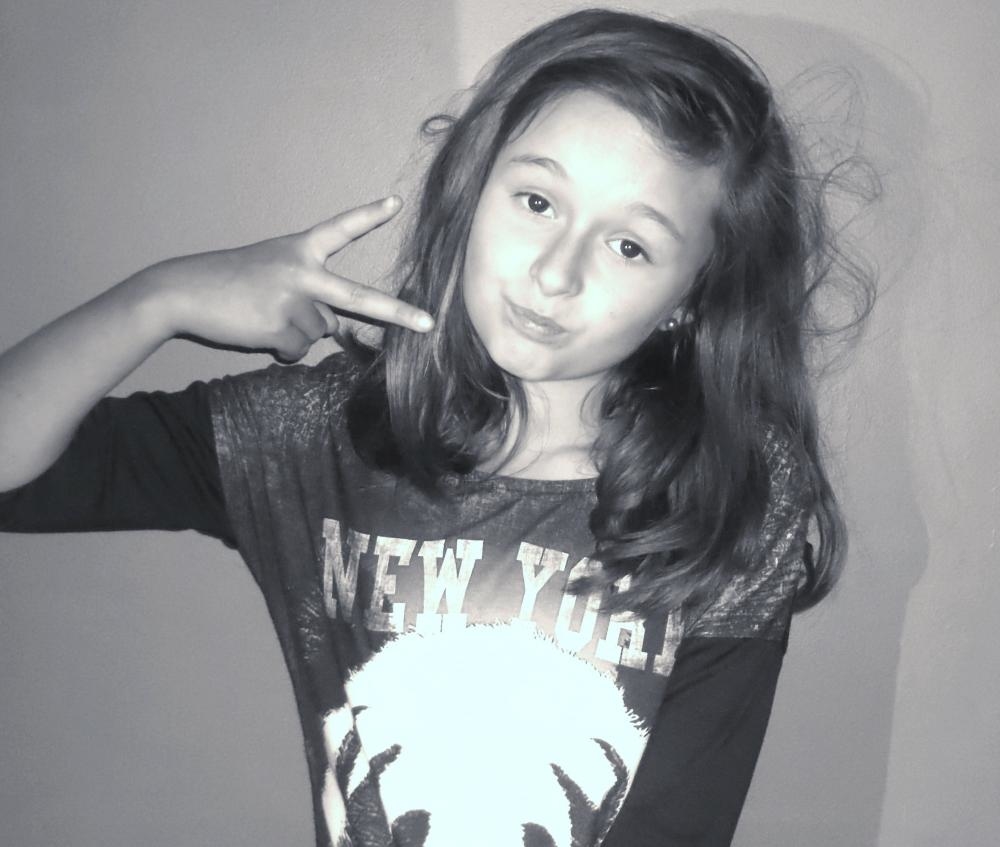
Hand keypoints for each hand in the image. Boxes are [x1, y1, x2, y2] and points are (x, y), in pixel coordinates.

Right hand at [149, 195, 432, 361]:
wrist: (181, 291)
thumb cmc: (228, 281)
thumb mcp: (271, 270)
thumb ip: (306, 292)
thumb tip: (329, 328)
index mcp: (299, 249)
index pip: (340, 229)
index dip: (368, 216)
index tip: (396, 202)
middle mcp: (303, 271)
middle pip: (360, 298)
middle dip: (398, 314)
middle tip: (429, 324)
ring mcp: (293, 300)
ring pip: (319, 332)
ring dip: (295, 332)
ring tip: (262, 315)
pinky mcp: (280, 326)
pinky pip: (297, 349)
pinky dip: (281, 348)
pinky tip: (257, 330)